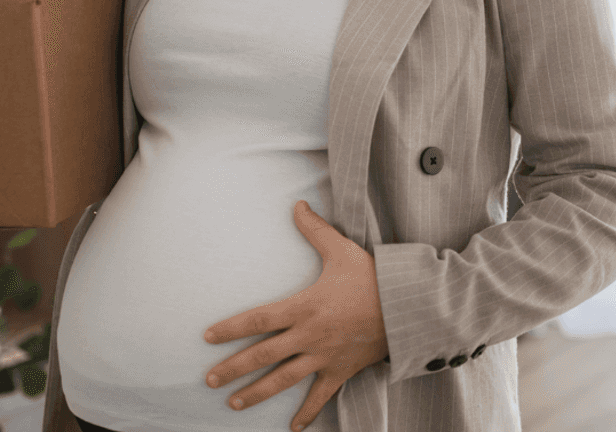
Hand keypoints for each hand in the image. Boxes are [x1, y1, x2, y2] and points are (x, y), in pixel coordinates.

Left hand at [203, 200, 388, 431]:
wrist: (407, 308)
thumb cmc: (374, 278)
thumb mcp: (342, 250)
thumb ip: (315, 230)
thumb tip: (297, 204)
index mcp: (304, 307)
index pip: (258, 320)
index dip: (231, 328)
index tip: (208, 337)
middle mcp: (309, 336)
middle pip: (262, 355)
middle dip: (233, 368)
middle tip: (209, 379)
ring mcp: (324, 356)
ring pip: (283, 379)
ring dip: (256, 393)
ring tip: (233, 403)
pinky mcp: (341, 370)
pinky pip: (321, 396)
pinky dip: (307, 413)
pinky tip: (293, 428)